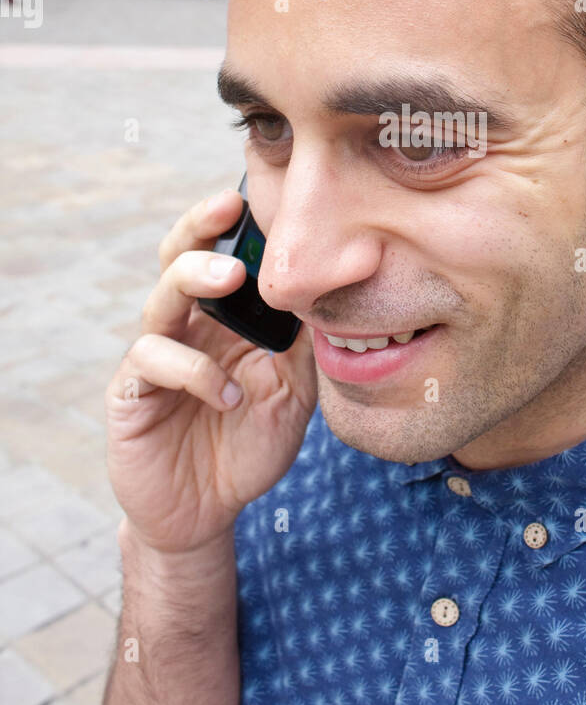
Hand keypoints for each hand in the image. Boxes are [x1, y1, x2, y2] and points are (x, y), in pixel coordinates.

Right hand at [105, 189, 317, 554]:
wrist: (209, 510)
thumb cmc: (248, 442)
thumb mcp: (292, 390)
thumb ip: (304, 344)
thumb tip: (335, 290)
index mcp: (220, 318)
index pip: (220, 254)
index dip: (231, 224)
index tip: (258, 194)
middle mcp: (183, 327)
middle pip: (177, 259)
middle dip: (200, 227)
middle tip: (229, 210)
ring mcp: (154, 358)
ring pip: (160, 301)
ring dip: (195, 282)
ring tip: (233, 282)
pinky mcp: (132, 396)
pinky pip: (152, 364)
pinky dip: (193, 372)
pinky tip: (226, 395)